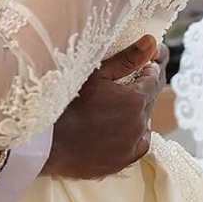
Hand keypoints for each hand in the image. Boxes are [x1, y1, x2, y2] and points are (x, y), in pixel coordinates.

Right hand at [42, 35, 164, 179]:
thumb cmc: (68, 101)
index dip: (146, 71)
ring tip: (118, 107)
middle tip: (124, 85)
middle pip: (148, 101)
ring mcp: (132, 145)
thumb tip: (152, 41)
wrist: (50, 142)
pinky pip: (139, 144)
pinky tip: (119, 127)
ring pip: (144, 123)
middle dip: (140, 91)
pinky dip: (134, 135)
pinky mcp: (124, 161)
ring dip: (137, 114)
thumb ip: (127, 58)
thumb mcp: (96, 74)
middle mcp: (139, 124)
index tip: (140, 67)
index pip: (152, 80)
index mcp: (135, 99)